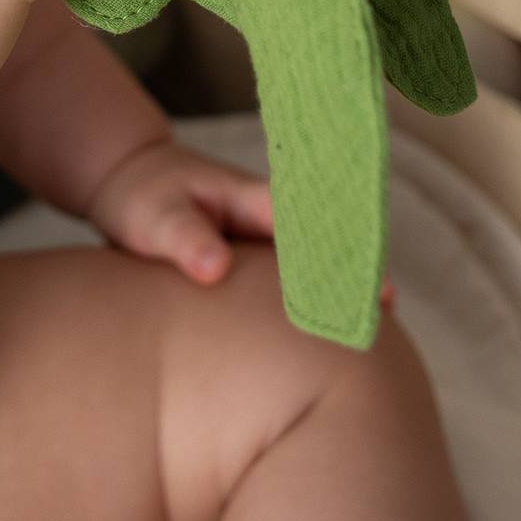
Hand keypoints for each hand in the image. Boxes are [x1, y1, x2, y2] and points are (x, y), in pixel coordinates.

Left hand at [85, 136, 395, 308]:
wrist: (131, 186)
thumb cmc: (146, 201)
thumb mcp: (159, 218)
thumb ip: (188, 240)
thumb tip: (217, 268)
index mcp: (256, 200)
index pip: (313, 228)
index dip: (346, 257)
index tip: (376, 290)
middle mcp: (272, 216)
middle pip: (329, 244)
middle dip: (360, 274)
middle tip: (389, 313)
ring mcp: (268, 237)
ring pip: (316, 262)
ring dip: (342, 289)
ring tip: (375, 332)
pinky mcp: (258, 259)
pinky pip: (295, 277)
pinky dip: (314, 297)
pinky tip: (329, 333)